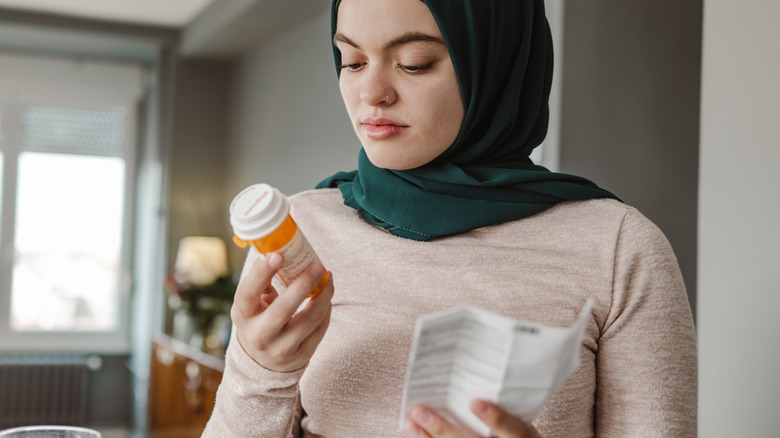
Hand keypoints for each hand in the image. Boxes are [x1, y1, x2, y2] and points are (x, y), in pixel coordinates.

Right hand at [230, 252, 333, 371]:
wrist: (263, 363)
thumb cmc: (258, 320)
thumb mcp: (251, 305)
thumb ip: (262, 282)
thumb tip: (278, 251)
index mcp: (243, 316)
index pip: (248, 294)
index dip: (261, 274)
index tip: (277, 255)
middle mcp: (259, 336)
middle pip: (283, 309)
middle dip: (303, 285)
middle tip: (318, 266)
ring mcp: (281, 349)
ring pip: (309, 319)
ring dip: (324, 295)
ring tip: (328, 278)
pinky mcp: (301, 356)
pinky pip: (320, 329)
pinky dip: (326, 309)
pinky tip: (327, 296)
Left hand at [404, 400, 541, 437]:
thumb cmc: (516, 429)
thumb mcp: (521, 416)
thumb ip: (503, 402)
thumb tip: (472, 374)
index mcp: (522, 436)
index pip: (513, 429)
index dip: (495, 418)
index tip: (475, 403)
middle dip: (443, 429)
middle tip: (421, 411)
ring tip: (411, 423)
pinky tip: (415, 432)